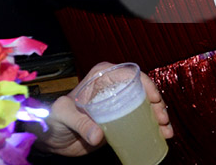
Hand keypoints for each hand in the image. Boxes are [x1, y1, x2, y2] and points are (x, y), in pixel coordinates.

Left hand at [32, 62, 173, 155]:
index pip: (130, 74)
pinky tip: (161, 136)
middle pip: (143, 92)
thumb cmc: (52, 118)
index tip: (154, 99)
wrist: (49, 139)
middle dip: (157, 105)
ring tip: (166, 131)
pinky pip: (139, 124)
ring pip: (145, 108)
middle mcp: (114, 89)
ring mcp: (119, 106)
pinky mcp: (120, 123)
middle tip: (162, 120)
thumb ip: (80, 122)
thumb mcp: (63, 115)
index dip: (146, 85)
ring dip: (159, 119)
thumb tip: (98, 135)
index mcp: (102, 77)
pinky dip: (152, 129)